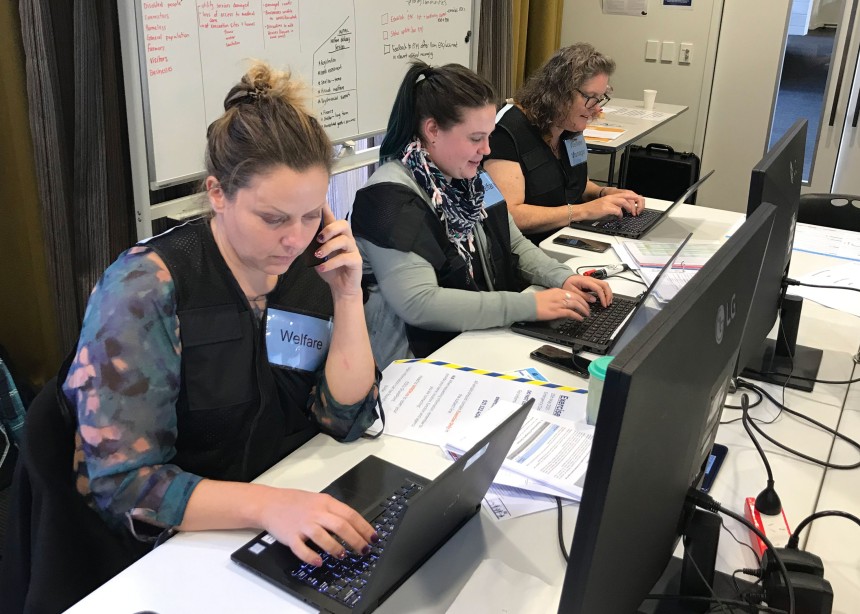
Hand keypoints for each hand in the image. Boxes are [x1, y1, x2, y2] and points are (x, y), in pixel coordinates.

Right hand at [260, 488, 377, 566]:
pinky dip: (311, 556)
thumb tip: (355, 526)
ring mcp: (303, 524)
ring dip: (335, 548)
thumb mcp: (318, 500)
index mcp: (325, 502)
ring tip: (342, 555)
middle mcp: (316, 513)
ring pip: (323, 536)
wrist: (269, 503)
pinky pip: (301, 549)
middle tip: (363, 550)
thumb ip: (334, 511)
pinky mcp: (290, 536)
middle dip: (355, 540)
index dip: (364, 527)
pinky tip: (319, 562)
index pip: (350, 514)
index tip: (373, 538)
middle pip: (340, 526)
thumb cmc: (295, 502)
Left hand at [314, 205, 362, 298]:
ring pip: (345, 240)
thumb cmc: (328, 267)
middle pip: (343, 224)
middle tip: (318, 238)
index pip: (332, 217)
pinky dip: (331, 263)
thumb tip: (295, 233)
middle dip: (330, 229)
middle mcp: (346, 239)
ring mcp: (352, 249)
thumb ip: (311, 242)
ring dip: (329, 247)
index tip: (318, 201)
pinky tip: (322, 268)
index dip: (326, 208)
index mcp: (336, 235)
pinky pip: (345, 258)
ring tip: (317, 255)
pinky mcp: (356, 261)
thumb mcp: (316, 253)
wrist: (340, 287)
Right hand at [534, 287, 592, 320]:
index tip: (585, 302)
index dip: (582, 298)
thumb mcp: (548, 296)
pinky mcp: (556, 311)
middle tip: (588, 309)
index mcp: (558, 291)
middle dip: (585, 304)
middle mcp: (560, 296)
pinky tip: (580, 318)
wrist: (527, 304)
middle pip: (577, 298)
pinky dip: (577, 316)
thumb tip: (564, 302)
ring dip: (583, 310)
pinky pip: (570, 313)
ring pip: (576, 305)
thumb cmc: (535, 301)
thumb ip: (557, 297)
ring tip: (586, 314)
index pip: (574, 293)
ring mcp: (558, 303)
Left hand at [562, 275, 612, 306]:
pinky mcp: (593, 282)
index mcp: (585, 281)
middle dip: (608, 295)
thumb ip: (583, 296)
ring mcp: (592, 280)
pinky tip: (605, 297)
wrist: (565, 278)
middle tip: (608, 304)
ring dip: (608, 293)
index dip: (602, 297)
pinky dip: (606, 291)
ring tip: (608, 301)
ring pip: (605, 284)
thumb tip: (594, 300)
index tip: (604, 304)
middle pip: (604, 285)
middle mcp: (591, 279)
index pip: (598, 288)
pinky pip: (602, 285)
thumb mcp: (572, 292)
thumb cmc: (567, 284)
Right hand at [576, 188, 644, 219]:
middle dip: (635, 204)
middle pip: (628, 196)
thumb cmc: (594, 210)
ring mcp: (608, 201)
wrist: (583, 210)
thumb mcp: (607, 205)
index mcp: (612, 195)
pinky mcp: (605, 207)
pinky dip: (620, 214)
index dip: (635, 199)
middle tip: (637, 211)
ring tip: (631, 213)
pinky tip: (619, 217)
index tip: (638, 206)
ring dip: (629, 208)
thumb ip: (615, 205)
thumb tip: (624, 210)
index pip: (627, 193)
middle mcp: (611, 197)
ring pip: (624, 201)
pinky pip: (617, 210)